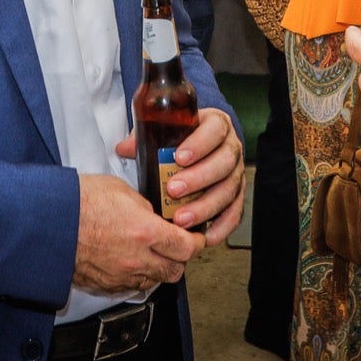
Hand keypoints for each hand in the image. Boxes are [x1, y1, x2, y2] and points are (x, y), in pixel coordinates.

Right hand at [73, 175, 202, 295]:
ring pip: (154, 281)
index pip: (187, 247)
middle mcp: (137, 259)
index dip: (197, 242)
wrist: (47, 223)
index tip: (196, 237)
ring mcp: (120, 275)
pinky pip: (130, 286)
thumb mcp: (121, 190)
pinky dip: (136, 276)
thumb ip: (145, 206)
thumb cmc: (78, 202)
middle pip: (176, 270)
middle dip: (181, 258)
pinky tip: (129, 261)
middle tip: (177, 245)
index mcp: (146, 232)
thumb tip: (155, 215)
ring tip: (152, 253)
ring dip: (159, 268)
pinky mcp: (105, 285)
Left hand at [113, 109, 245, 244]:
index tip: (179, 157)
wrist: (198, 147)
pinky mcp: (236, 196)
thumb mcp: (166, 130)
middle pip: (224, 162)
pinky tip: (204, 235)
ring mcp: (236, 173)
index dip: (200, 144)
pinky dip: (221, 226)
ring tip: (181, 218)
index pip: (215, 130)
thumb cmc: (182, 139)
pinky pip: (235, 212)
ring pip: (229, 190)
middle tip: (173, 190)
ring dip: (205, 206)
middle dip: (199, 178)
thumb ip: (146, 137)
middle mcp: (231, 148)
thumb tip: (125, 148)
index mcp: (216, 125)